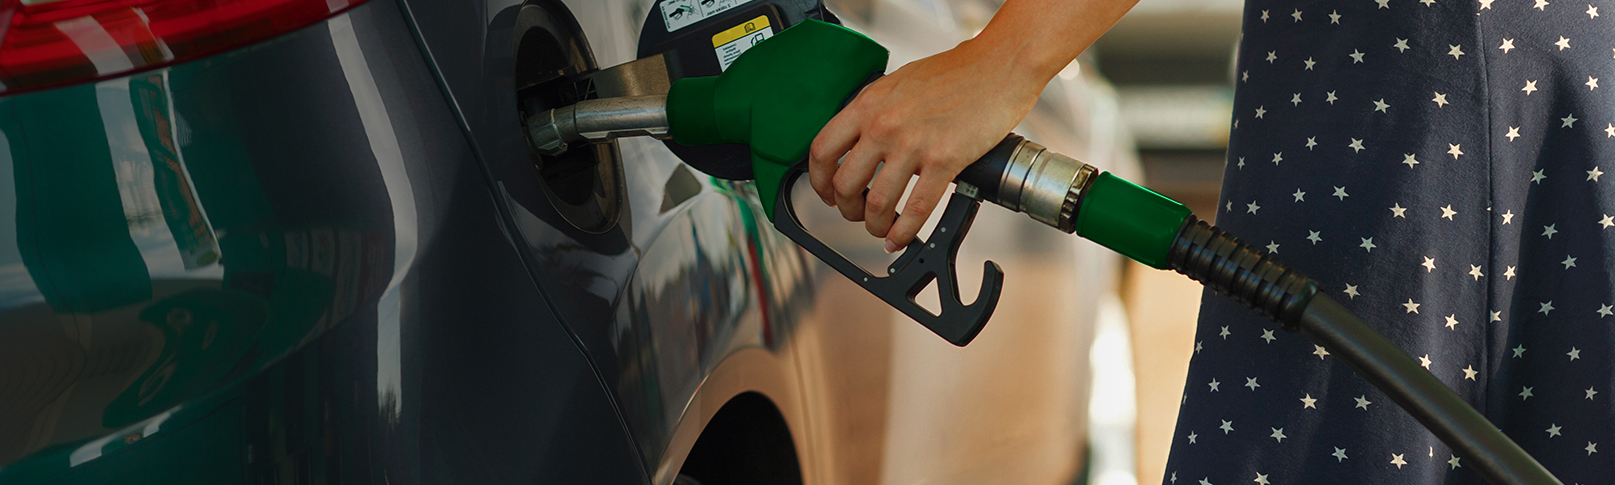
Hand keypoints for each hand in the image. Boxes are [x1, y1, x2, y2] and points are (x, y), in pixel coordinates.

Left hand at [808, 37, 1047, 252]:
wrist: (998, 67)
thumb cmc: (955, 73)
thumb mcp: (897, 85)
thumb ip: (875, 113)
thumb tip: (860, 146)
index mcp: (868, 104)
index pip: (822, 151)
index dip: (819, 181)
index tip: (827, 193)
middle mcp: (884, 124)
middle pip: (845, 184)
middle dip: (847, 209)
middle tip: (857, 214)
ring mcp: (913, 144)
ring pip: (877, 203)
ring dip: (875, 225)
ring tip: (881, 229)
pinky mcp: (944, 160)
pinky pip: (915, 209)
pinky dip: (904, 232)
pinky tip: (902, 237)